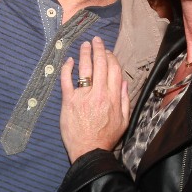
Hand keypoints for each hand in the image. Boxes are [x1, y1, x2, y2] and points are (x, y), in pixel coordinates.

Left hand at [59, 37, 128, 161]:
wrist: (89, 151)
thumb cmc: (107, 138)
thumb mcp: (124, 121)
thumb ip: (124, 100)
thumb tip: (122, 82)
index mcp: (113, 97)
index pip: (114, 70)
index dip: (111, 57)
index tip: (108, 52)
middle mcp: (99, 93)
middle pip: (100, 64)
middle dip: (99, 49)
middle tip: (96, 40)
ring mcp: (83, 96)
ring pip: (85, 68)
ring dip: (85, 53)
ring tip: (85, 44)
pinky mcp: (68, 101)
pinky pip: (67, 80)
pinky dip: (67, 68)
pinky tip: (69, 60)